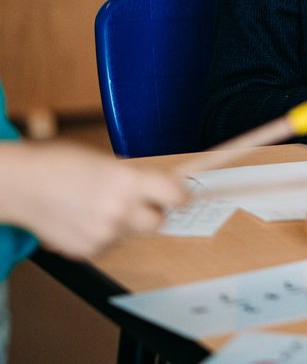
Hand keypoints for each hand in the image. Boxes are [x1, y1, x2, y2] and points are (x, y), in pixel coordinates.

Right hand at [0, 142, 187, 258]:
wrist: (19, 184)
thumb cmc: (60, 164)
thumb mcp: (107, 162)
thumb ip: (137, 178)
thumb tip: (164, 188)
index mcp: (128, 181)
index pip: (177, 196)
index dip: (181, 195)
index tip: (181, 195)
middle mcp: (119, 210)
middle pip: (159, 222)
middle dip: (153, 212)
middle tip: (140, 201)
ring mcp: (102, 234)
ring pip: (132, 234)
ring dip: (125, 223)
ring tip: (98, 205)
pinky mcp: (87, 251)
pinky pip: (110, 245)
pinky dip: (103, 234)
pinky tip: (84, 218)